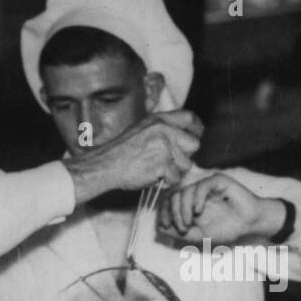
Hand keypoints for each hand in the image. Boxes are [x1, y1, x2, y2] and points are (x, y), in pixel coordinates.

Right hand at [64, 110, 203, 202]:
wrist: (105, 166)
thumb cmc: (120, 151)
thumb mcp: (141, 129)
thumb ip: (162, 129)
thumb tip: (182, 134)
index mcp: (159, 120)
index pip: (189, 118)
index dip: (196, 128)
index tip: (194, 135)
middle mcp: (164, 131)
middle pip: (193, 144)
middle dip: (185, 156)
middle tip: (171, 161)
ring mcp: (164, 148)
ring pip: (186, 164)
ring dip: (174, 171)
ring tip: (157, 170)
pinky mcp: (163, 165)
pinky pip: (175, 178)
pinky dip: (166, 182)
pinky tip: (153, 177)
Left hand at [157, 173, 285, 244]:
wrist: (250, 224)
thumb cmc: (226, 229)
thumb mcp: (198, 236)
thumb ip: (178, 233)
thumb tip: (158, 229)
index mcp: (189, 204)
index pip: (169, 202)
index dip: (164, 213)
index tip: (164, 226)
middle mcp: (196, 194)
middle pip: (174, 196)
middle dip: (173, 213)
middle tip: (181, 228)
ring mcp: (207, 187)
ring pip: (186, 191)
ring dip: (183, 209)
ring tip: (189, 222)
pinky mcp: (219, 181)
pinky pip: (202, 185)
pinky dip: (196, 198)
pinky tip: (199, 211)